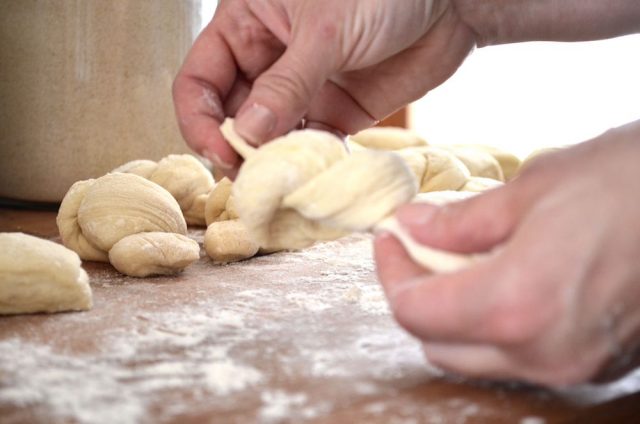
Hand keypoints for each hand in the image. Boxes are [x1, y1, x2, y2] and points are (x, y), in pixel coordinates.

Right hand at [172, 0, 473, 175]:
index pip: (200, 79)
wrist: (450, 1)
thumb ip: (286, 85)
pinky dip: (309, 161)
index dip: (200, 118)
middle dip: (237, 147)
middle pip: (232, 114)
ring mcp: (302, 88)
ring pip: (270, 135)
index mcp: (247, 24)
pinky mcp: (335, 112)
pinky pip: (310, 144)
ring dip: (272, 161)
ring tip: (282, 181)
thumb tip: (248, 135)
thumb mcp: (325, 29)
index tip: (220, 150)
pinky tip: (316, 170)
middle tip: (252, 178)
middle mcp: (268, 59)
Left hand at [375, 119, 639, 386]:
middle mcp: (542, 351)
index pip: (415, 310)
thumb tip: (412, 226)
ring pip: (474, 357)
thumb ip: (460, 219)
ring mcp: (572, 365)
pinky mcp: (595, 364)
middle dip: (416, 294)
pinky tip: (501, 278)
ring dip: (452, 313)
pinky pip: (518, 356)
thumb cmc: (631, 181)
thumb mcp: (533, 187)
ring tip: (457, 260)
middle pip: (437, 343)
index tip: (389, 237)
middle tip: (416, 248)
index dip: (390, 271)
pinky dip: (492, 324)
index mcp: (517, 303)